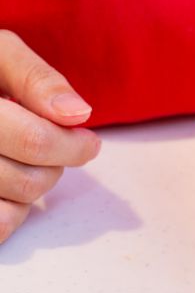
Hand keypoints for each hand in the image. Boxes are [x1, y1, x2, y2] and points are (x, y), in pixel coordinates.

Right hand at [0, 32, 101, 243]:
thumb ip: (36, 79)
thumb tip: (77, 113)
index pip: (33, 141)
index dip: (73, 146)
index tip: (89, 142)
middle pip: (29, 180)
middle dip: (55, 164)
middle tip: (54, 143)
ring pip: (13, 207)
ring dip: (33, 186)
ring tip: (21, 157)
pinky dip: (11, 212)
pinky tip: (5, 183)